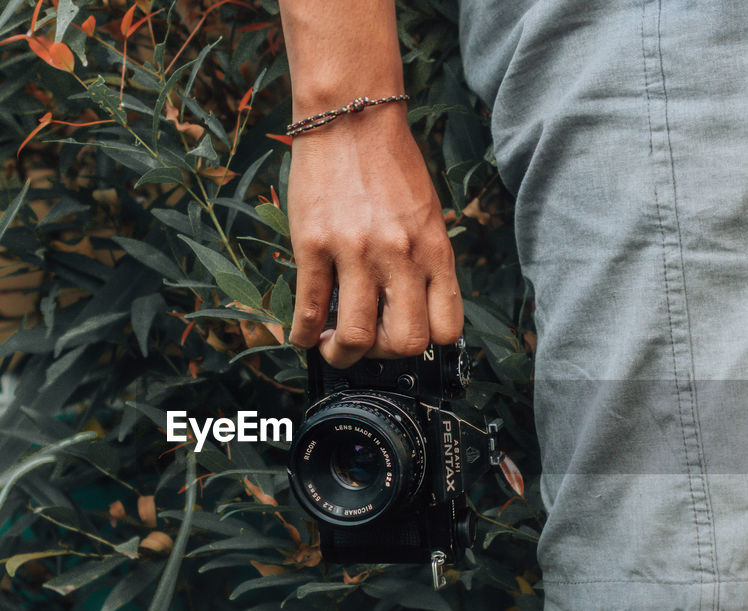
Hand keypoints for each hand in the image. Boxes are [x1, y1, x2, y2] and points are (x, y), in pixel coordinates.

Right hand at [286, 107, 461, 367]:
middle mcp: (401, 256)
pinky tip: (301, 334)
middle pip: (405, 343)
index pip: (446, 329)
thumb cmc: (389, 165)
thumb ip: (424, 261)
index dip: (424, 346)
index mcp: (435, 250)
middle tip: (366, 344)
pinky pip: (310, 310)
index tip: (402, 338)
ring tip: (330, 345)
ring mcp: (357, 252)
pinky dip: (303, 335)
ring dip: (340, 354)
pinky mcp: (315, 245)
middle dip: (382, 356)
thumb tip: (409, 308)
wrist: (350, 118)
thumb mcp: (426, 215)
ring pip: (357, 337)